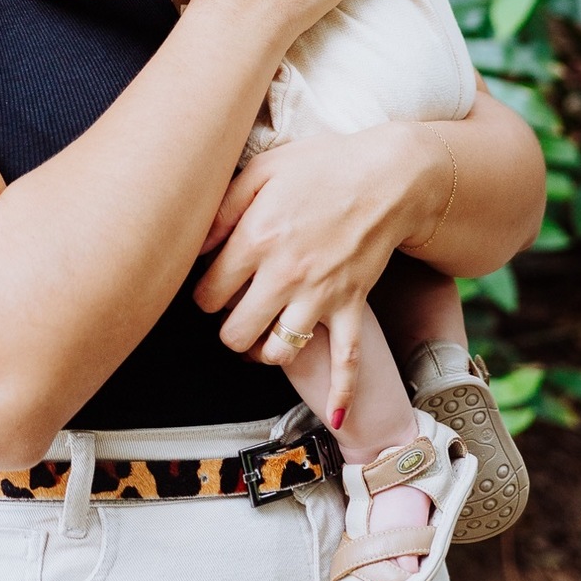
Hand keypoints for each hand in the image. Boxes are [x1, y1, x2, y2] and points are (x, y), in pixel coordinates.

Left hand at [192, 127, 436, 378]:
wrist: (386, 175)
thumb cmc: (322, 166)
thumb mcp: (262, 169)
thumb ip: (224, 207)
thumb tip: (193, 243)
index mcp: (256, 239)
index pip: (208, 295)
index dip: (202, 296)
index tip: (210, 289)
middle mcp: (284, 275)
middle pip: (235, 333)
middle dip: (227, 329)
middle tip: (232, 314)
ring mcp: (319, 296)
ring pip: (278, 352)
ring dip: (263, 354)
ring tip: (258, 341)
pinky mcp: (351, 306)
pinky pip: (347, 361)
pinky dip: (342, 392)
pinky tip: (335, 414)